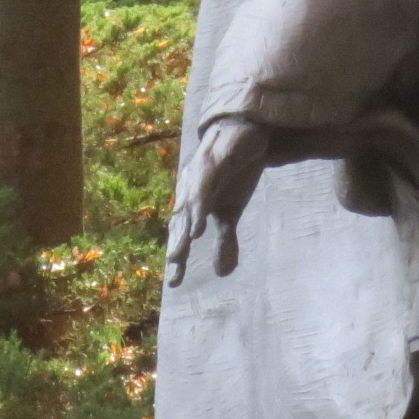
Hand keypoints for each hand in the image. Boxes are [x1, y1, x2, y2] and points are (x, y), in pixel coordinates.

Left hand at [166, 116, 269, 286]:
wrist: (245, 135)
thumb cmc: (233, 174)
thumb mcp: (231, 213)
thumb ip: (225, 242)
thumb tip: (221, 275)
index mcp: (192, 204)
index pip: (181, 233)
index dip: (177, 256)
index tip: (174, 283)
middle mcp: (190, 191)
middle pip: (180, 223)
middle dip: (176, 248)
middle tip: (173, 272)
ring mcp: (199, 176)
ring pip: (188, 206)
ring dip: (183, 231)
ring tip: (179, 255)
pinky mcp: (214, 162)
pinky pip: (204, 187)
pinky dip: (199, 205)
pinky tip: (198, 224)